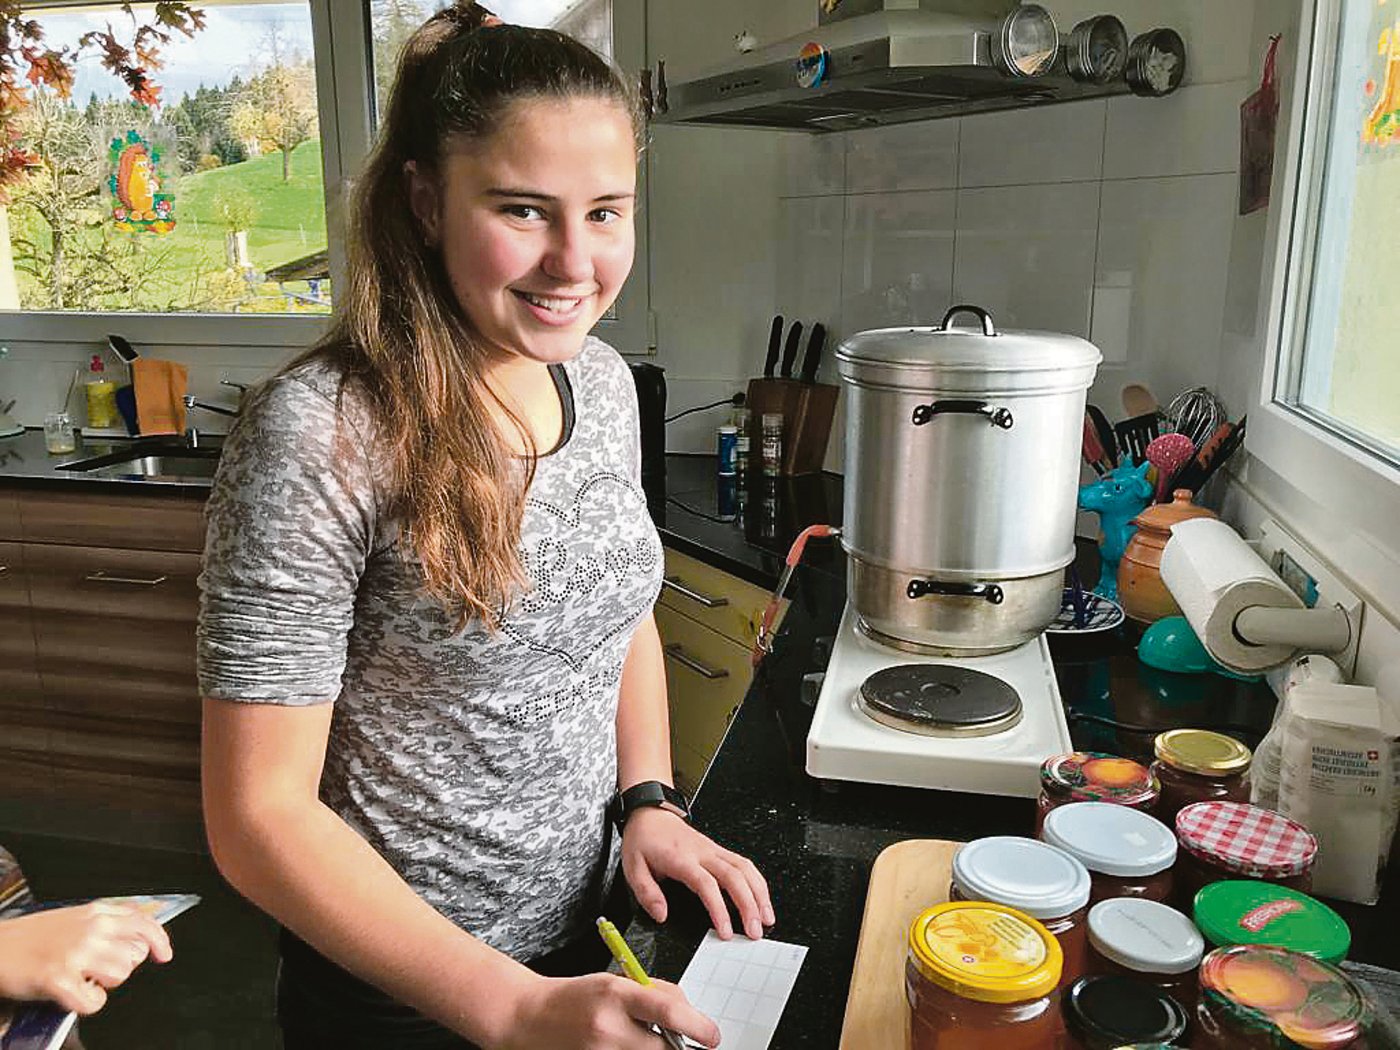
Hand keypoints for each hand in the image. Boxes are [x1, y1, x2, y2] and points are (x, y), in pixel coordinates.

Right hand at [0, 901, 172, 1013]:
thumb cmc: (31, 937)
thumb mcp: (74, 918)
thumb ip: (106, 922)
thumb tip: (141, 933)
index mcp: (96, 912)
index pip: (144, 922)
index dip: (159, 941)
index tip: (164, 955)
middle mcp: (91, 929)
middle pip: (136, 954)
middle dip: (122, 966)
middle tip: (98, 969)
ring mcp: (76, 953)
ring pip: (121, 975)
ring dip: (104, 984)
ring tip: (81, 979)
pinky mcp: (59, 978)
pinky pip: (95, 1000)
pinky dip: (87, 1003)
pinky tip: (73, 993)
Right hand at [500, 972, 719, 1049]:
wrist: (529, 1017)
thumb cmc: (575, 997)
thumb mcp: (615, 981)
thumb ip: (653, 994)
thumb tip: (688, 1015)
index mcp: (616, 995)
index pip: (668, 1013)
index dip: (699, 1026)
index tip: (713, 1035)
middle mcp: (609, 1028)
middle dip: (680, 1048)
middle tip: (683, 1042)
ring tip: (638, 1039)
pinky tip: (625, 1046)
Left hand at [622, 807, 773, 940]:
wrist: (650, 814)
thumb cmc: (644, 840)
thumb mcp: (632, 867)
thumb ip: (647, 893)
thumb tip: (661, 915)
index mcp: (681, 859)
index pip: (706, 884)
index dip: (719, 909)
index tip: (725, 932)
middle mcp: (703, 852)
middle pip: (734, 877)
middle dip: (749, 905)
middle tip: (754, 931)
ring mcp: (714, 850)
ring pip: (745, 868)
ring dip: (759, 893)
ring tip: (766, 917)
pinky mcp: (719, 850)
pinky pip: (744, 864)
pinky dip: (757, 881)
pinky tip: (762, 897)